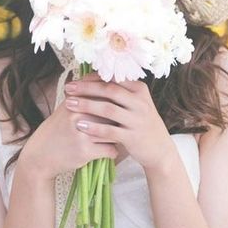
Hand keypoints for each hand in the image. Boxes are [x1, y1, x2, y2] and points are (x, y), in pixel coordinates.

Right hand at [19, 81, 118, 181]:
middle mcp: (79, 113)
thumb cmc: (58, 128)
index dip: (117, 99)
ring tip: (114, 137)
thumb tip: (107, 79)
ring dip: (118, 135)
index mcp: (76, 100)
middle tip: (121, 123)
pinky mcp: (85, 151)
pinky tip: (106, 150)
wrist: (41, 154)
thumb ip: (86, 93)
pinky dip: (111, 151)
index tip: (120, 105)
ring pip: (115, 131)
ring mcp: (83, 132)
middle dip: (119, 118)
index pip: (105, 92)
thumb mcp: (67, 106)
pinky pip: (111, 149)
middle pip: (113, 111)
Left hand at [61, 72, 175, 174]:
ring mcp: (137, 119)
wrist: (159, 149)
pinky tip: (80, 125)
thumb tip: (92, 79)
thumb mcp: (136, 104)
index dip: (93, 78)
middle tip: (68, 89)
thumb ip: (119, 92)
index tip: (76, 79)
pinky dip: (94, 127)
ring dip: (86, 106)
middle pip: (109, 90)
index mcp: (139, 89)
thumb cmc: (141, 123)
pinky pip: (110, 130)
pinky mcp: (133, 137)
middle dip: (86, 89)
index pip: (113, 78)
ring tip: (69, 105)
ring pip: (108, 109)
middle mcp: (140, 102)